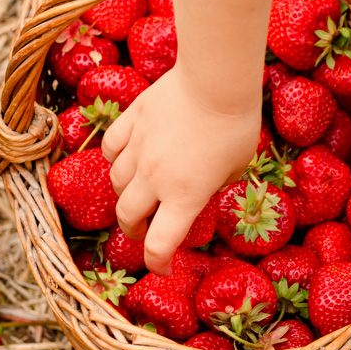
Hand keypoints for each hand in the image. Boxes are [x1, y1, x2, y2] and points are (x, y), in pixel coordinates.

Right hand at [101, 66, 260, 273]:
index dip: (158, 264)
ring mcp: (139, 149)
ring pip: (115, 183)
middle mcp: (155, 178)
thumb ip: (215, 184)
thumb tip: (203, 188)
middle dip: (136, 231)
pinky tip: (126, 159)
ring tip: (138, 194)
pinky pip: (112, 148)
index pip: (159, 245)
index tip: (163, 269)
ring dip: (125, 195)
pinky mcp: (131, 121)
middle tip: (146, 231)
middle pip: (128, 217)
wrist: (216, 80)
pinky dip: (116, 159)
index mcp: (185, 196)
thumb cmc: (237, 125)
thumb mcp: (238, 166)